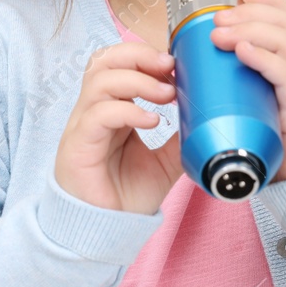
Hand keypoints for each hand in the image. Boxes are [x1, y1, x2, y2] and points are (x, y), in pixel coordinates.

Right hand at [53, 41, 185, 214]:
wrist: (108, 230)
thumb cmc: (127, 195)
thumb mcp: (166, 160)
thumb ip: (181, 136)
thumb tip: (206, 116)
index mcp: (112, 108)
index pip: (118, 63)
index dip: (146, 55)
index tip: (177, 64)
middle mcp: (94, 111)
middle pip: (103, 60)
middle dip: (139, 55)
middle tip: (170, 67)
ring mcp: (83, 126)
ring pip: (100, 80)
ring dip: (138, 80)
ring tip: (167, 95)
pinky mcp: (78, 145)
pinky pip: (98, 115)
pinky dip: (128, 111)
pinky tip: (152, 121)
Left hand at [209, 0, 285, 181]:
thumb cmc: (283, 140)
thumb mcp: (260, 104)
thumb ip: (240, 88)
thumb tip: (195, 78)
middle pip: (283, 23)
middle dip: (248, 13)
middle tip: (217, 18)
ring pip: (284, 41)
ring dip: (249, 29)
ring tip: (220, 33)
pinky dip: (263, 58)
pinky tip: (243, 51)